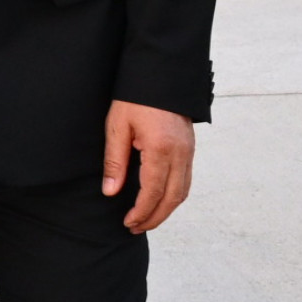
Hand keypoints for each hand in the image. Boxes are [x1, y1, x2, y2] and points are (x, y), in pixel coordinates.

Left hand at [102, 100, 194, 233]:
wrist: (160, 73)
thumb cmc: (135, 97)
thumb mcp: (118, 127)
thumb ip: (115, 161)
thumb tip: (111, 192)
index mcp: (161, 148)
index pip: (153, 192)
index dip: (141, 212)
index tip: (128, 223)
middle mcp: (181, 153)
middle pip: (172, 198)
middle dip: (155, 217)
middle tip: (136, 228)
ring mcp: (189, 150)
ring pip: (183, 191)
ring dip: (166, 209)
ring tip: (146, 219)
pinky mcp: (190, 147)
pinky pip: (186, 179)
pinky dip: (173, 195)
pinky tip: (159, 199)